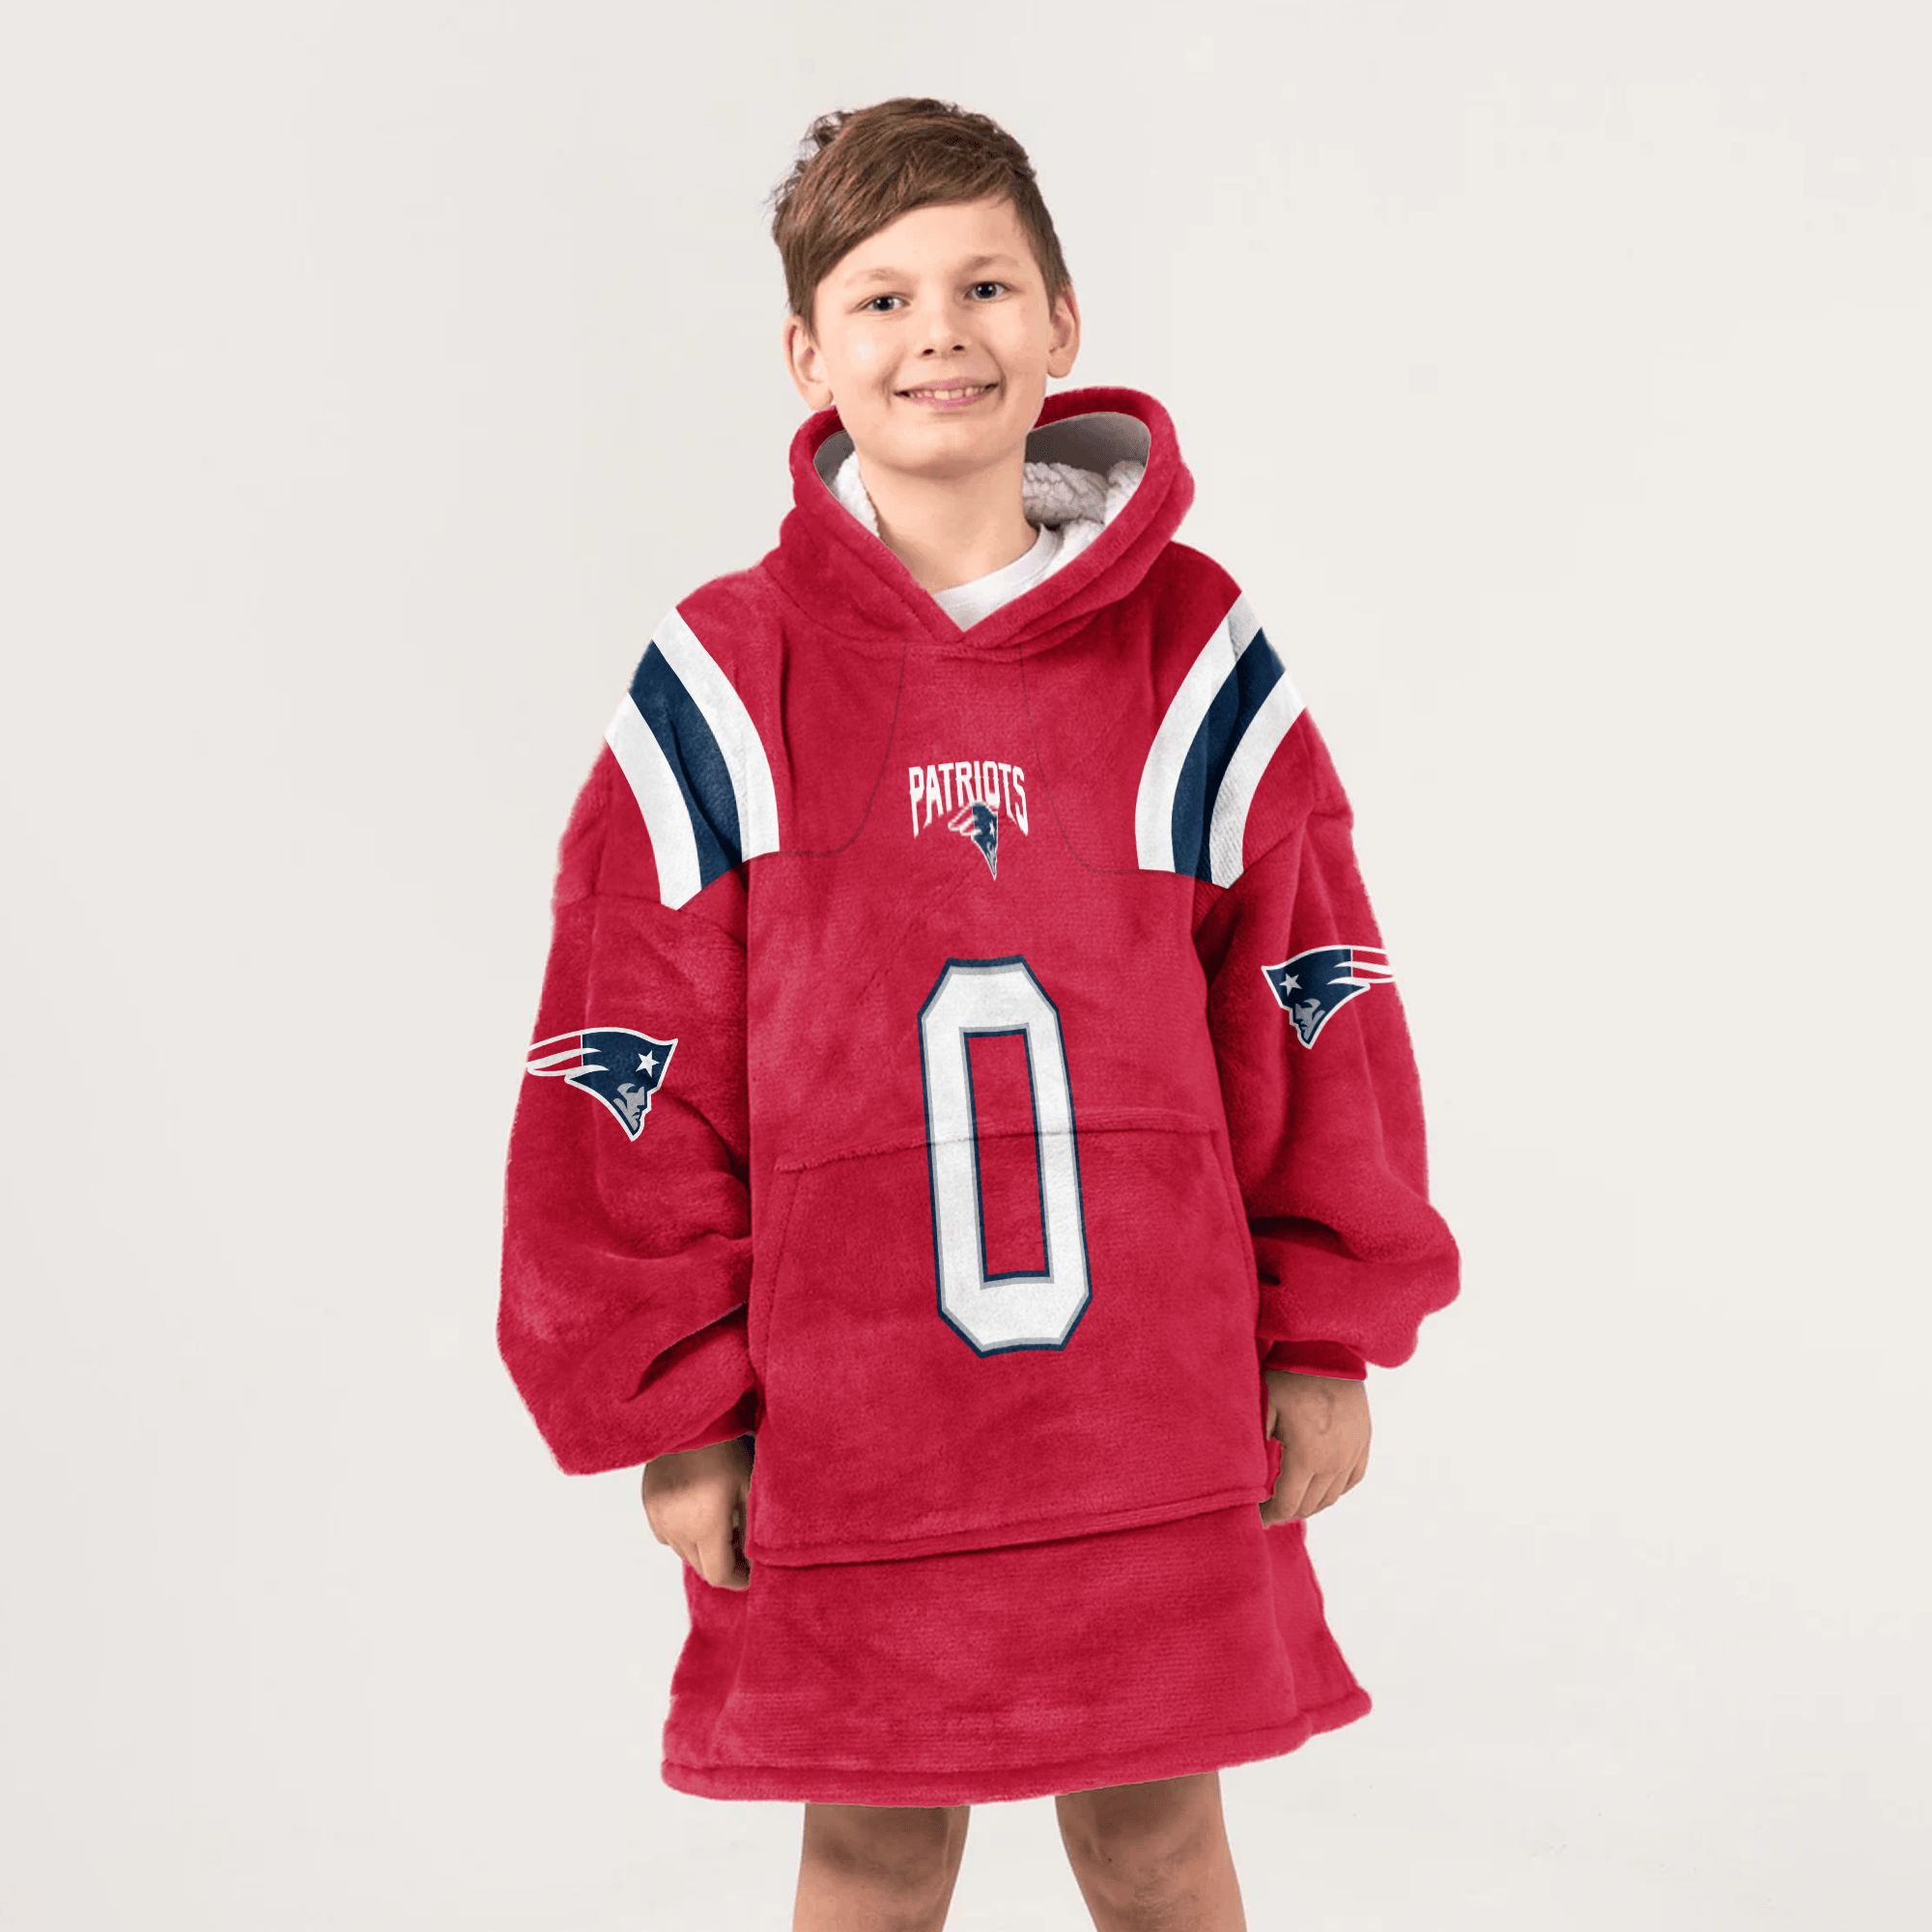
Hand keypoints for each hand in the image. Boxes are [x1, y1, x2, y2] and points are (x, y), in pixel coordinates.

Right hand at [642, 1436, 752, 1589]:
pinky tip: (698, 1510)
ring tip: (721, 1522)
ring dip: (702, 1548)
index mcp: (705, 1527)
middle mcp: (677, 1529)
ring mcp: (659, 1518)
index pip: (719, 1575)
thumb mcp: (749, 1489)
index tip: (752, 1571)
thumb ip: (752, 1530)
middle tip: (740, 1543)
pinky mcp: (649, 1505)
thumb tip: (756, 1558)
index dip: (739, 1578)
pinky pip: (668, 1534)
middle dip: (722, 1562)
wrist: (690, 1421)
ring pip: (683, 1551)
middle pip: (700, 1567)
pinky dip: (684, 1533)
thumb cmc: (726, 1449)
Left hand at [1259, 1370, 1369, 1523]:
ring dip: (1309, 1502)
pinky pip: (1351, 1480)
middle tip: (1269, 1507)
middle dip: (1286, 1510)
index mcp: (1307, 1456)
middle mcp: (1334, 1461)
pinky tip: (1318, 1484)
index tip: (1255, 1517)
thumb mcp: (1263, 1410)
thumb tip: (1245, 1481)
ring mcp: (1352, 1453)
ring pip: (1331, 1497)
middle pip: (1309, 1505)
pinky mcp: (1364, 1442)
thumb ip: (1255, 1449)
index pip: (1288, 1505)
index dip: (1269, 1515)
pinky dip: (1333, 1489)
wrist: (1326, 1352)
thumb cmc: (1288, 1378)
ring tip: (1290, 1496)